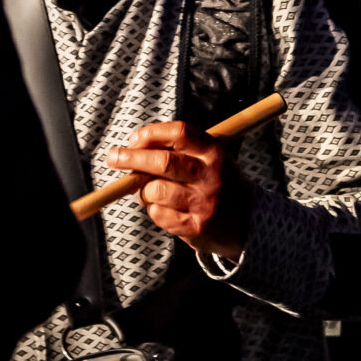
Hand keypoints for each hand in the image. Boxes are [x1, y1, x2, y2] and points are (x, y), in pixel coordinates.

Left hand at [106, 120, 251, 260]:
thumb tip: (133, 147)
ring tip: (148, 191)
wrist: (247, 223)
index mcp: (215, 152)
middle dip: (131, 158)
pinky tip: (165, 208)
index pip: (179, 133)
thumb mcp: (209, 159)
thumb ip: (178, 151)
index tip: (133, 139)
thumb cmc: (217, 183)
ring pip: (154, 191)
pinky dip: (153, 209)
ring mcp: (204, 203)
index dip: (151, 134)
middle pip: (163, 162)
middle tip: (113, 158)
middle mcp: (211, 176)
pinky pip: (158, 214)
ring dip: (143, 190)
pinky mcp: (196, 227)